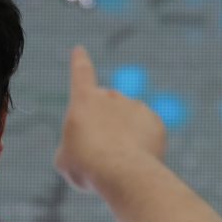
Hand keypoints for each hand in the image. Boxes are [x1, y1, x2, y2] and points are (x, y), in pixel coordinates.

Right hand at [54, 46, 167, 193]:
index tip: (80, 49)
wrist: (122, 172)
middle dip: (104, 123)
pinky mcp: (155, 121)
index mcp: (84, 100)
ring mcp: (136, 106)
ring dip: (123, 136)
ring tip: (118, 160)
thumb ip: (75, 146)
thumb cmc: (87, 166)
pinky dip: (142, 144)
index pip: (81, 74)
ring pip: (127, 121)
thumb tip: (87, 147)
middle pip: (106, 106)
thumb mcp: (66, 159)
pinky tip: (136, 158)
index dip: (79, 62)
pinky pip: (146, 131)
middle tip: (100, 151)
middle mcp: (111, 96)